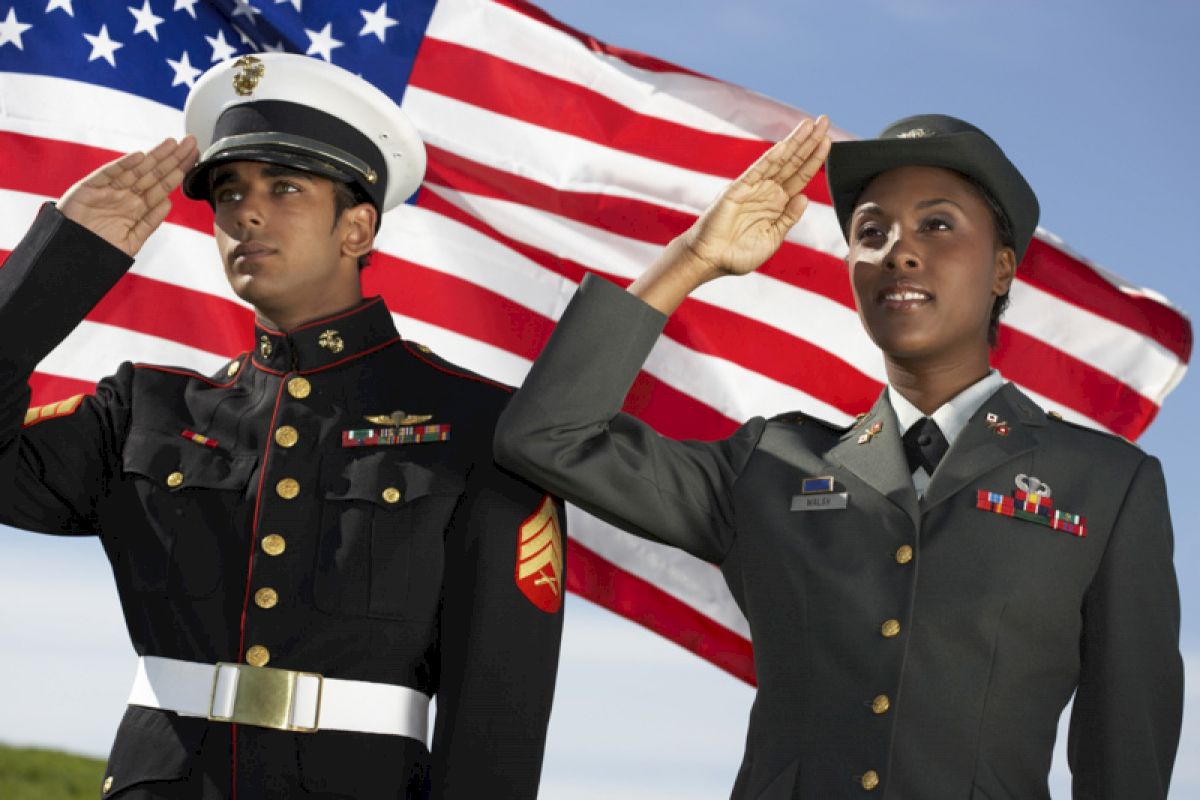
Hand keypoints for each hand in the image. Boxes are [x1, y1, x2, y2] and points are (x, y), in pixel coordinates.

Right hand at [58, 137, 198, 257]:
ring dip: (154, 156)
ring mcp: (109, 190)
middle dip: (173, 158)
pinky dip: (123, 165)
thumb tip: (168, 202)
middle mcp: (126, 195)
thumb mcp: (132, 240)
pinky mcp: (90, 188)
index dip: (179, 172)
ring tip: (172, 144)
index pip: (163, 186)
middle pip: (154, 173)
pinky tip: (140, 157)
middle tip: (191, 142)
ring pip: (136, 170)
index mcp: (138, 207)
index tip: (195, 158)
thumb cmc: (101, 250)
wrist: (71, 256)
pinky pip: (109, 174)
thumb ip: (150, 222)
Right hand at [682, 115, 830, 276]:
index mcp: (777, 204)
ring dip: (795, 142)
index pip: (801, 176)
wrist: (710, 260)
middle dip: (809, 141)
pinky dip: (771, 158)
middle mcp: (767, 191)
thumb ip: (788, 218)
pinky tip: (785, 145)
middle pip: (793, 162)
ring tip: (810, 124)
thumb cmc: (737, 254)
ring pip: (778, 161)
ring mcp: (753, 188)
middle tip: (824, 120)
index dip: (815, 158)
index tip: (828, 140)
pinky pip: (757, 171)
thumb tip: (804, 197)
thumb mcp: (772, 238)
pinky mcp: (737, 189)